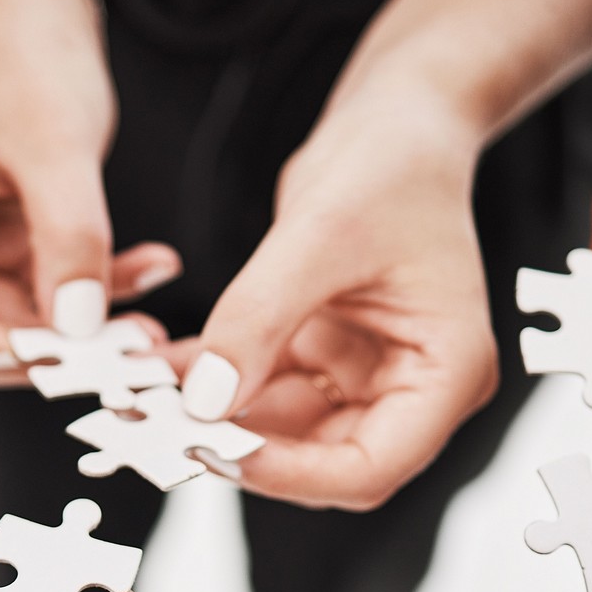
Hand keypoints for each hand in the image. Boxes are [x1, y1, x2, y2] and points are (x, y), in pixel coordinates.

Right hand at [0, 0, 178, 384]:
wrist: (45, 18)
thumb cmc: (24, 56)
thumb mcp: (52, 140)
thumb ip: (65, 231)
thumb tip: (77, 326)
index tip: (19, 350)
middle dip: (37, 357)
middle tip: (111, 359)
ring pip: (20, 333)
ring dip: (86, 340)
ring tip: (150, 336)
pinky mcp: (18, 256)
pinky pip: (61, 302)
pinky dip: (109, 297)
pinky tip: (155, 268)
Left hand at [176, 97, 497, 510]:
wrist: (395, 116)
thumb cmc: (393, 162)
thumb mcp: (321, 233)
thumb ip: (261, 317)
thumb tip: (205, 402)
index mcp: (446, 373)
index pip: (370, 468)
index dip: (293, 475)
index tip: (219, 452)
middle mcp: (408, 388)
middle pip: (322, 463)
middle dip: (243, 450)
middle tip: (163, 431)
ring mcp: (362, 376)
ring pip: (279, 433)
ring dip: (214, 420)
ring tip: (144, 400)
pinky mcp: (320, 355)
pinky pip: (258, 389)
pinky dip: (210, 383)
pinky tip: (157, 366)